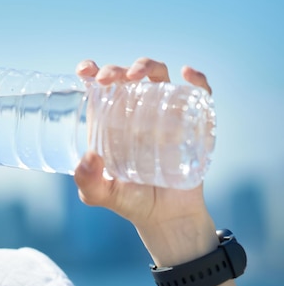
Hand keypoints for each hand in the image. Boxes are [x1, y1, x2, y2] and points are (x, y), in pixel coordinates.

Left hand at [73, 57, 217, 265]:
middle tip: (109, 79)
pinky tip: (189, 75)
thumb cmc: (130, 201)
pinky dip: (197, 80)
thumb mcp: (101, 194)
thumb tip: (89, 158)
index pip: (101, 87)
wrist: (167, 218)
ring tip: (137, 75)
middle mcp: (136, 112)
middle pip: (127, 76)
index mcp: (111, 120)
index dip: (93, 71)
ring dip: (148, 66)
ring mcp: (165, 114)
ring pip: (158, 77)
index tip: (86, 69)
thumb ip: (89, 182)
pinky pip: (198, 95)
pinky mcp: (193, 124)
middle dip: (117, 69)